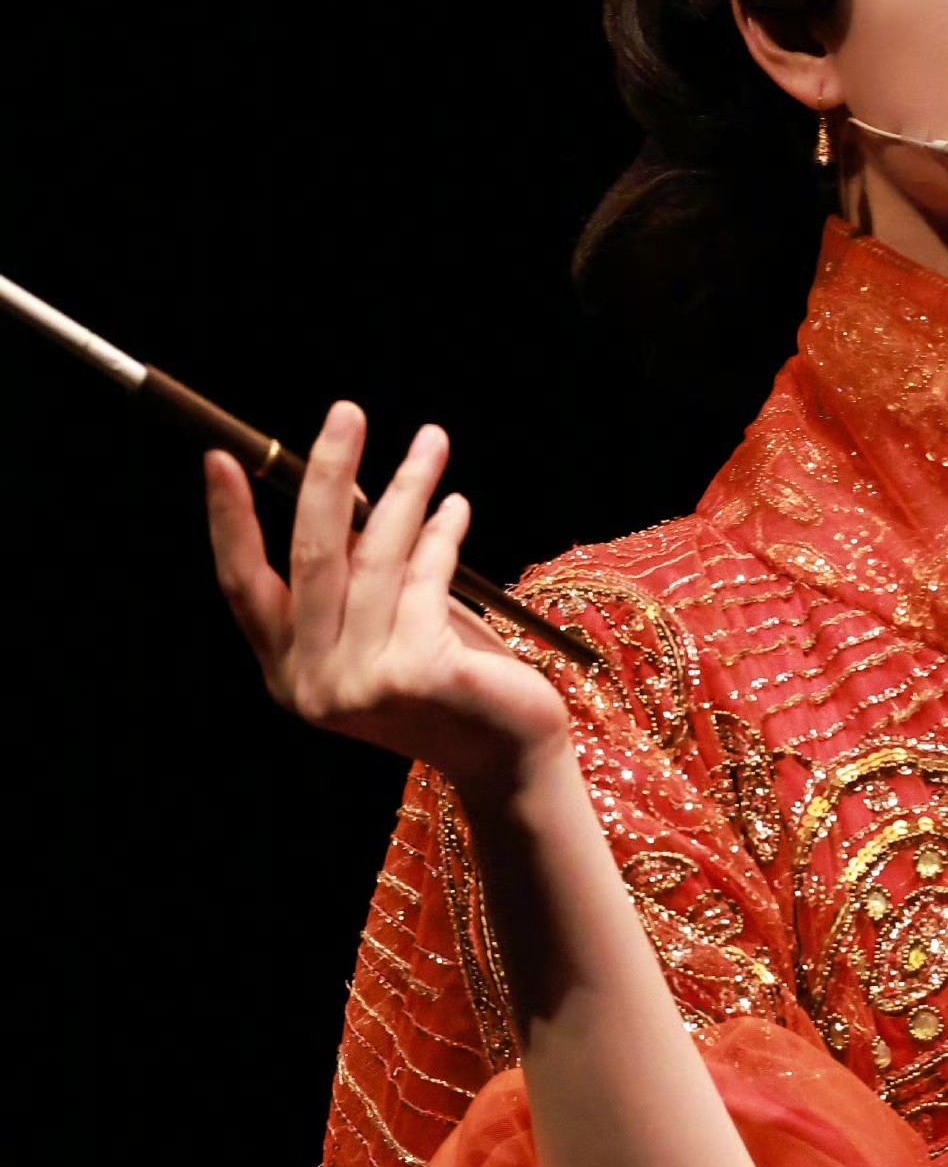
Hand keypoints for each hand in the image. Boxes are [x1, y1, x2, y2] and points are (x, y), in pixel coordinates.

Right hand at [206, 400, 570, 802]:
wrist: (507, 755)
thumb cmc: (446, 680)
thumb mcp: (382, 626)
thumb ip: (355, 574)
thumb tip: (340, 486)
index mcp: (287, 672)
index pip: (242, 586)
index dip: (228, 520)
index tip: (220, 456)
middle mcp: (312, 684)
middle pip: (311, 554)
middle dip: (327, 471)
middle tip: (347, 412)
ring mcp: (360, 683)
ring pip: (376, 556)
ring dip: (406, 488)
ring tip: (431, 442)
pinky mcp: (415, 673)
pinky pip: (426, 576)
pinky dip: (444, 532)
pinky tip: (456, 506)